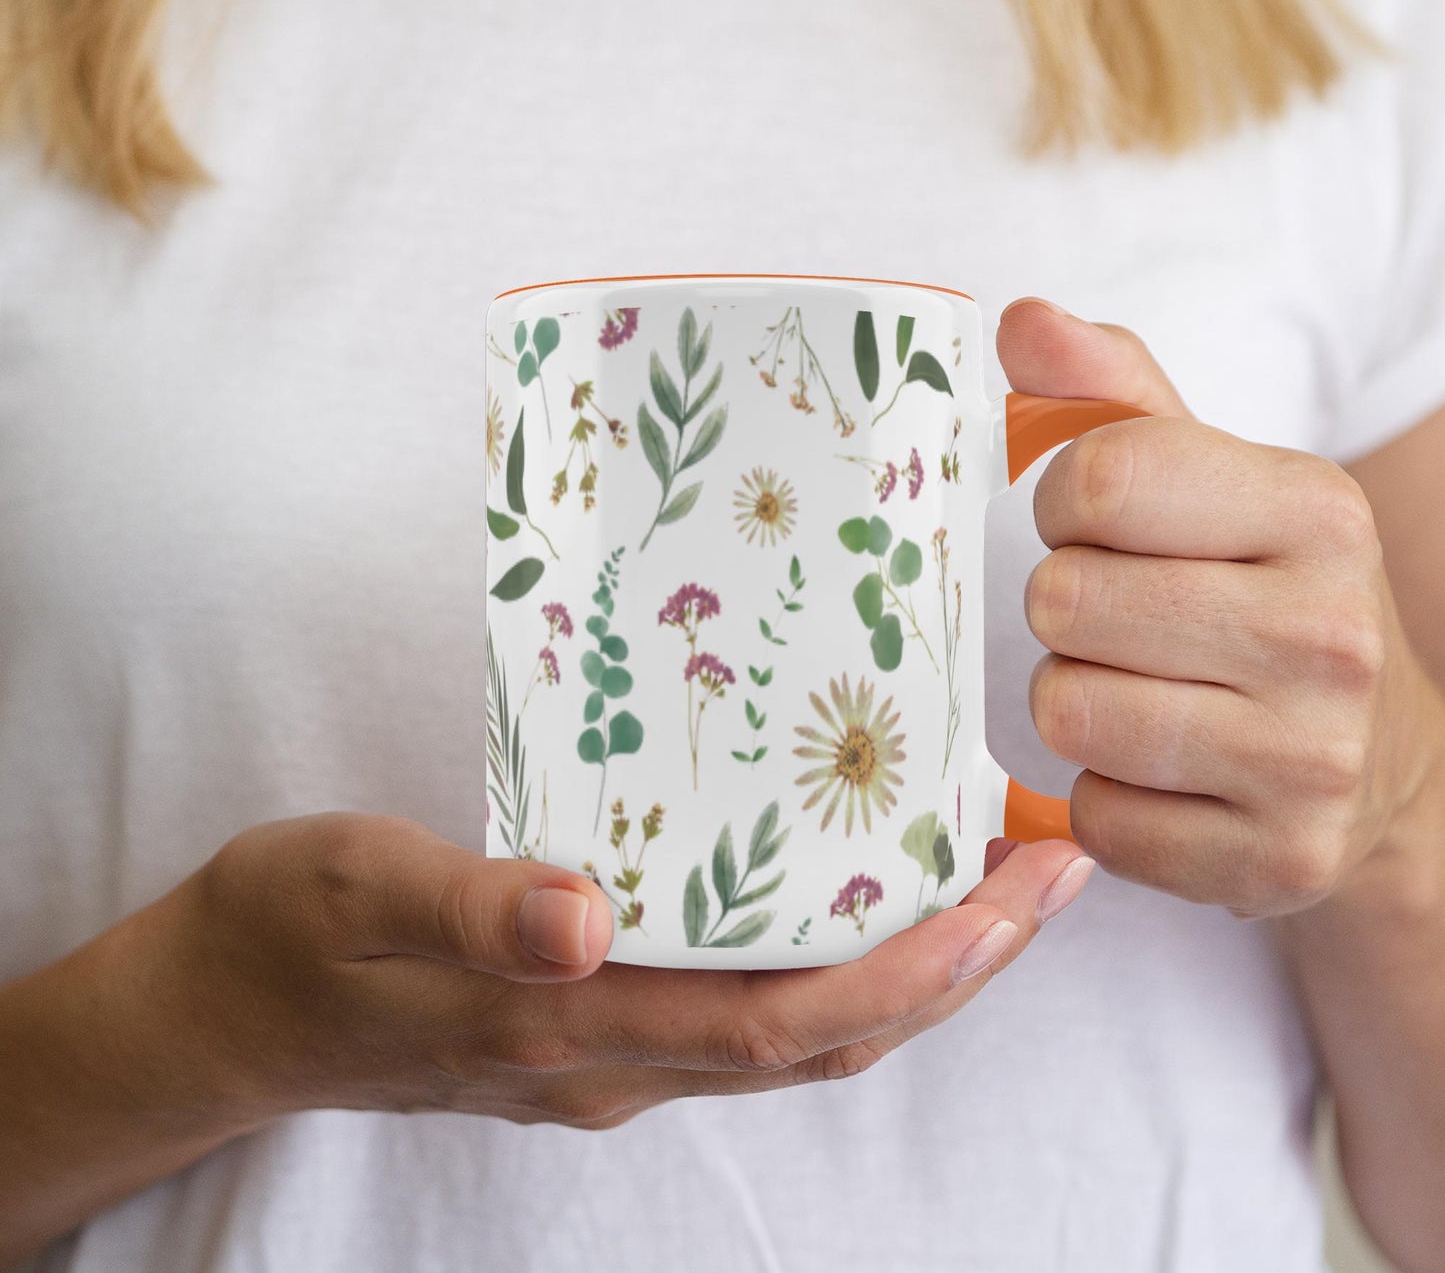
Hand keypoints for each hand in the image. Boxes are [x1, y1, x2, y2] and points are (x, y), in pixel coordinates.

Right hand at [154, 814, 1091, 1129]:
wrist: (223, 1011)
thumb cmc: (286, 935)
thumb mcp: (354, 888)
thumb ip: (468, 906)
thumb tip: (587, 922)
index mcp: (570, 1026)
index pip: (784, 1024)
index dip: (913, 976)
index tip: (1015, 900)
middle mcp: (616, 1060)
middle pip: (825, 1038)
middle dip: (957, 968)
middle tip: (1052, 872)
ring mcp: (610, 1056)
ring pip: (798, 1033)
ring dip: (910, 968)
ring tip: (989, 876)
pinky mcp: (594, 1026)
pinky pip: (748, 1009)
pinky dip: (832, 962)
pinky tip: (853, 893)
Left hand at [998, 297, 1436, 916]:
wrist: (1377, 761)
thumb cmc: (1261, 594)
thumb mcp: (1208, 476)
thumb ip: (1109, 393)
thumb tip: (1020, 320)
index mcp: (1314, 510)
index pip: (1098, 480)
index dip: (1060, 507)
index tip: (1089, 528)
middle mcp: (1328, 635)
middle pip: (1065, 603)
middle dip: (1062, 612)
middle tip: (1112, 622)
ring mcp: (1309, 760)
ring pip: (1067, 714)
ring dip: (1071, 703)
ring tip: (1128, 690)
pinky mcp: (1274, 859)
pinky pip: (1094, 818)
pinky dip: (1100, 797)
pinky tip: (1153, 774)